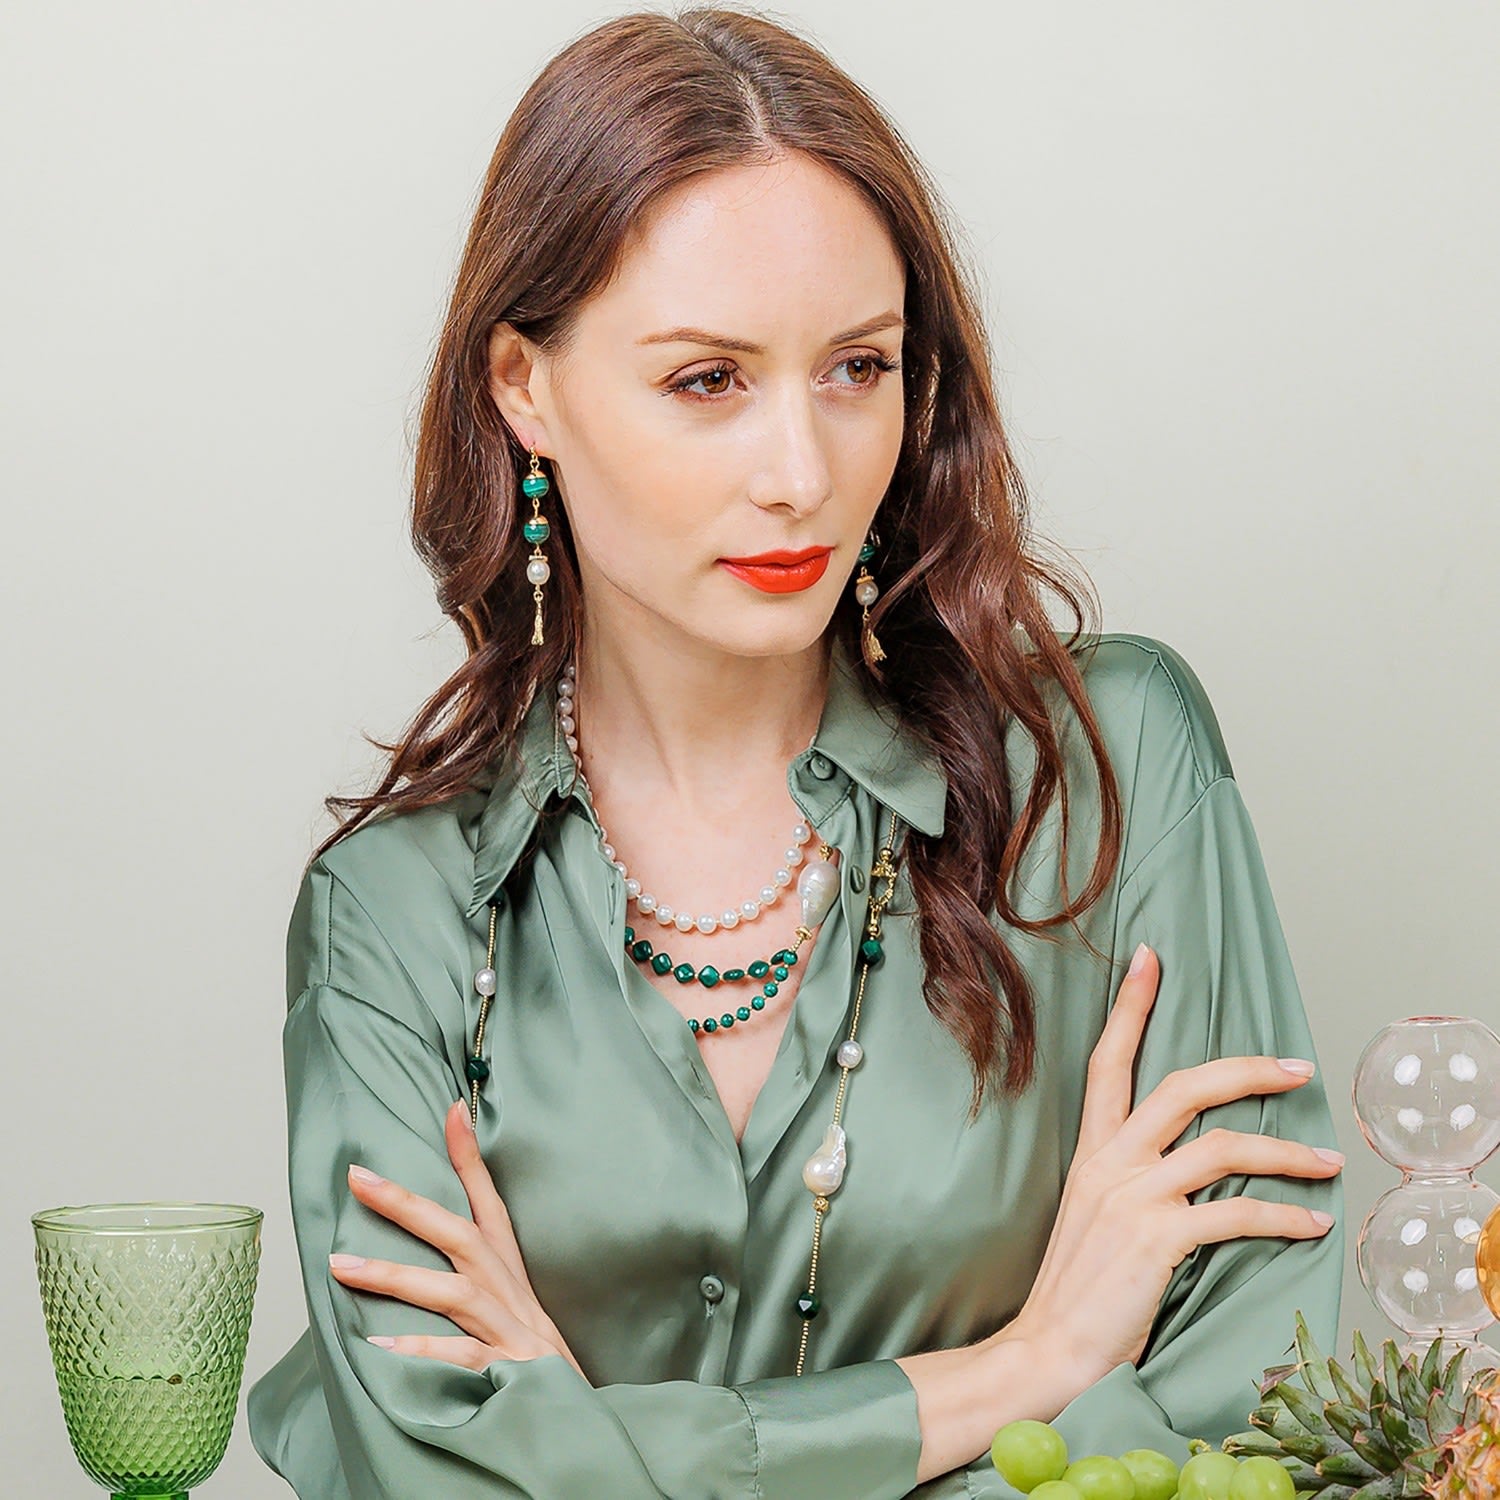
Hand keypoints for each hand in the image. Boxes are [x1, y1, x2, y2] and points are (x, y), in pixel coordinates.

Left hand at [328, 1098, 587, 1379]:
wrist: (573, 1410)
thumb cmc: (528, 1348)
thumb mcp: (509, 1295)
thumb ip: (473, 1257)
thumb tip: (436, 1218)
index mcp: (507, 1267)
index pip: (488, 1201)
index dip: (470, 1156)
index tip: (451, 1108)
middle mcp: (508, 1289)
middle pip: (460, 1234)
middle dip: (408, 1203)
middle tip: (358, 1177)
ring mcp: (508, 1329)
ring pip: (452, 1293)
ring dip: (396, 1276)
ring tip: (341, 1265)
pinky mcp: (506, 1371)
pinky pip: (458, 1359)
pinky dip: (420, 1351)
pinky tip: (377, 1347)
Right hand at [1007, 942, 1341, 1390]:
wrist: (1048, 1348)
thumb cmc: (1079, 1287)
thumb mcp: (1095, 1213)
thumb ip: (1129, 1175)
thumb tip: (1188, 1156)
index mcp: (1092, 1151)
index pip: (1108, 1060)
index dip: (1131, 1006)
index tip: (1150, 958)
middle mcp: (1109, 1162)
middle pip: (1182, 1086)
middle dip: (1247, 1069)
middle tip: (1296, 1066)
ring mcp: (1132, 1197)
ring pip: (1222, 1147)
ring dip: (1286, 1150)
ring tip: (1326, 1161)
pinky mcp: (1156, 1238)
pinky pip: (1235, 1213)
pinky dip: (1283, 1216)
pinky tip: (1312, 1224)